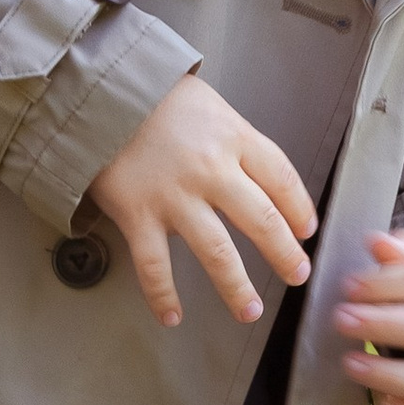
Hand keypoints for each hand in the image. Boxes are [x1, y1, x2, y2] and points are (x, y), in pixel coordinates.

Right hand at [87, 78, 315, 330]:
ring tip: (249, 310)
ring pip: (217, 253)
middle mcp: (212, 170)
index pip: (282, 179)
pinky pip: (154, 266)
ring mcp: (175, 196)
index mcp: (234, 137)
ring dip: (237, 287)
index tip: (306, 231)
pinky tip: (172, 316)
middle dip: (285, 255)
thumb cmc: (153, 94)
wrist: (97, 88)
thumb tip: (256, 176)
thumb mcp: (208, 104)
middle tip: (298, 275)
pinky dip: (163, 296)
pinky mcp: (137, 214)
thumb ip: (232, 139)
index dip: (300, 209)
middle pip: (262, 221)